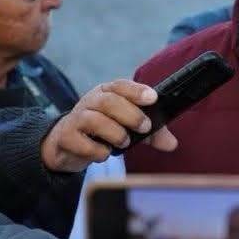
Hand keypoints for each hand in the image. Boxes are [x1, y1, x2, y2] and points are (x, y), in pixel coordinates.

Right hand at [40, 80, 177, 172]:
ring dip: (115, 133)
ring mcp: (77, 118)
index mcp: (107, 92)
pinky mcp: (66, 137)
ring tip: (124, 142)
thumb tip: (172, 144)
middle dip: (131, 114)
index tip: (153, 98)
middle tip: (145, 127)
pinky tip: (104, 153)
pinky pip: (83, 143)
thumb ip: (151, 133)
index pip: (121, 85)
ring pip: (95, 120)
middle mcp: (91, 101)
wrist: (67, 143)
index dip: (137, 91)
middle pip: (109, 101)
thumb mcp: (128, 127)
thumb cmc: (103, 130)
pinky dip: (98, 150)